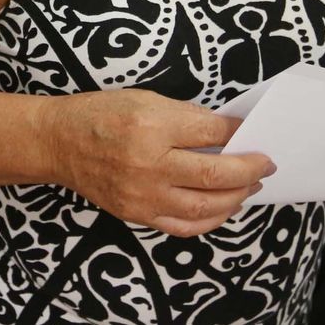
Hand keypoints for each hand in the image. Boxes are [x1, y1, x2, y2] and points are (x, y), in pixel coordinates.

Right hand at [41, 90, 273, 237]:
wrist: (58, 142)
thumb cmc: (100, 114)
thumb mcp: (143, 98)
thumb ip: (185, 116)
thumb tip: (222, 131)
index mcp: (151, 124)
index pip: (211, 131)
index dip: (238, 132)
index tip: (249, 130)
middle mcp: (149, 162)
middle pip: (216, 174)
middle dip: (250, 169)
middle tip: (265, 163)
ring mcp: (143, 194)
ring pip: (206, 206)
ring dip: (237, 197)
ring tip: (249, 186)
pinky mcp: (136, 214)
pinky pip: (184, 225)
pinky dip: (210, 219)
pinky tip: (222, 207)